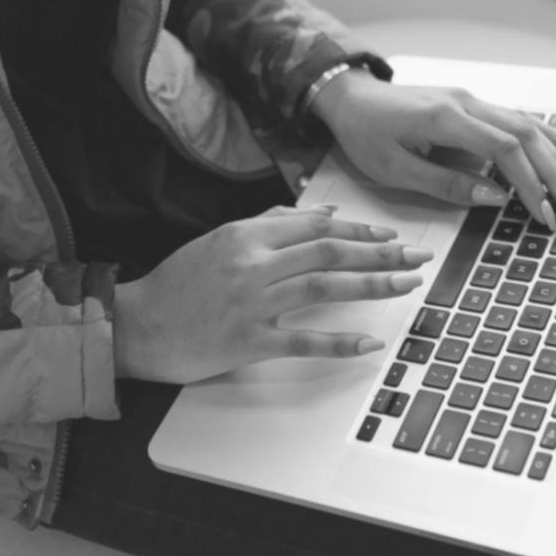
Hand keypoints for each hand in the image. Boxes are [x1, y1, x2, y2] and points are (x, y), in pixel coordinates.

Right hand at [112, 205, 433, 382]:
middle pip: (328, 252)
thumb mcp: (221, 240)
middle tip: (416, 258)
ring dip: (370, 285)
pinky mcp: (246, 342)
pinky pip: (301, 340)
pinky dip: (338, 342)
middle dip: (379, 254)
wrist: (138, 325)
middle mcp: (251, 264)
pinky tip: (369, 342)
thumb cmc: (179, 283)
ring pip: (322, 287)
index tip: (391, 238)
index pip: (315, 227)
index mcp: (246, 235)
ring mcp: (250, 303)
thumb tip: (322, 213)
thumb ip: (271, 223)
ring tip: (406, 286)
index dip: (360, 233)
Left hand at [311, 70, 555, 225]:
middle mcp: (466, 102)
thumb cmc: (365, 134)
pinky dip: (549, 136)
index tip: (546, 214)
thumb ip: (446, 183)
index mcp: (445, 118)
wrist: (351, 97)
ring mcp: (473, 99)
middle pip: (527, 136)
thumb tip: (497, 197)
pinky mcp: (473, 104)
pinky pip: (519, 119)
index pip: (504, 149)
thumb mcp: (394, 169)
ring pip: (529, 126)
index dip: (530, 183)